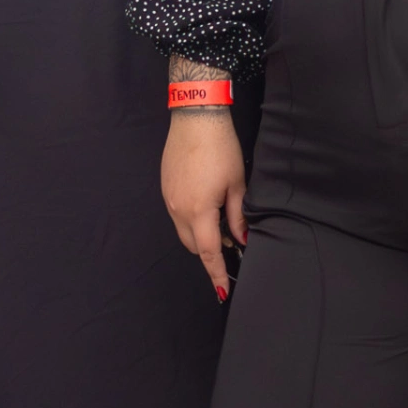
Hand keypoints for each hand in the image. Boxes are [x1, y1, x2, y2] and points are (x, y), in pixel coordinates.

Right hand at [161, 110, 246, 302]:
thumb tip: (241, 240)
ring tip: (223, 225)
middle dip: (210, 252)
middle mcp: (178, 209)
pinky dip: (192, 220)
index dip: (216, 273)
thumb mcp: (237, 183)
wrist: (195, 117)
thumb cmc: (221, 147)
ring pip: (184, 231)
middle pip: (193, 245)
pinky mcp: (166, 188)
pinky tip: (207, 208)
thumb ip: (238, 216)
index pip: (208, 252)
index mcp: (198, 211)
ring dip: (201, 235)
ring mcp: (169, 199)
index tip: (222, 290)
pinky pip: (178, 215)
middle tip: (233, 246)